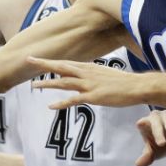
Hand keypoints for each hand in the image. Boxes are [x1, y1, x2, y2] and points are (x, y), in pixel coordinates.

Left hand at [28, 57, 142, 108]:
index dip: (52, 61)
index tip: (39, 58)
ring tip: (33, 86)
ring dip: (47, 84)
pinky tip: (50, 106)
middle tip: (28, 59)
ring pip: (63, 82)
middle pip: (60, 67)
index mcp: (89, 67)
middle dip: (44, 64)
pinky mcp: (93, 97)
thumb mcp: (106, 74)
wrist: (138, 86)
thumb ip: (94, 76)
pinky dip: (61, 103)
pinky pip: (73, 100)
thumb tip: (88, 79)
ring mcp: (89, 84)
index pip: (66, 63)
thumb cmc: (124, 82)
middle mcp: (86, 73)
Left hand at [135, 109, 165, 165]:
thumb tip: (137, 165)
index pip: (142, 123)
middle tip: (161, 144)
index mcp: (146, 125)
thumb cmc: (161, 143)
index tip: (140, 124)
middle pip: (155, 122)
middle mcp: (155, 117)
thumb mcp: (155, 151)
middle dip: (158, 132)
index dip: (142, 123)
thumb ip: (147, 156)